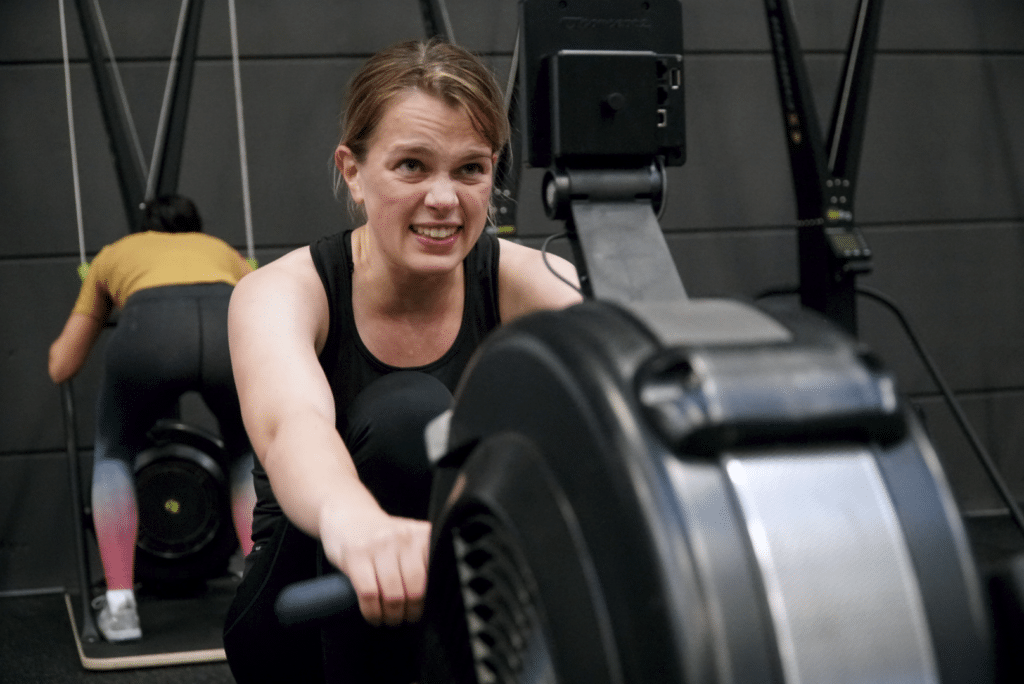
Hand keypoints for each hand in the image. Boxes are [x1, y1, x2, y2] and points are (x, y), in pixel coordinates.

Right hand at [320, 505, 430, 626]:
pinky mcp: (355, 555)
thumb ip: (426, 562)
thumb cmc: (384, 537)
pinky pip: (369, 594)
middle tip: (409, 618)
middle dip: (413, 612)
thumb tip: (440, 599)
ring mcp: (378, 544)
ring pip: (393, 595)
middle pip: (416, 588)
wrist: (349, 515)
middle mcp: (403, 536)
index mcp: (423, 534)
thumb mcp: (410, 541)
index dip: (434, 598)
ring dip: (393, 616)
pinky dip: (373, 613)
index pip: (437, 574)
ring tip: (392, 619)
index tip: (430, 608)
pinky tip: (374, 616)